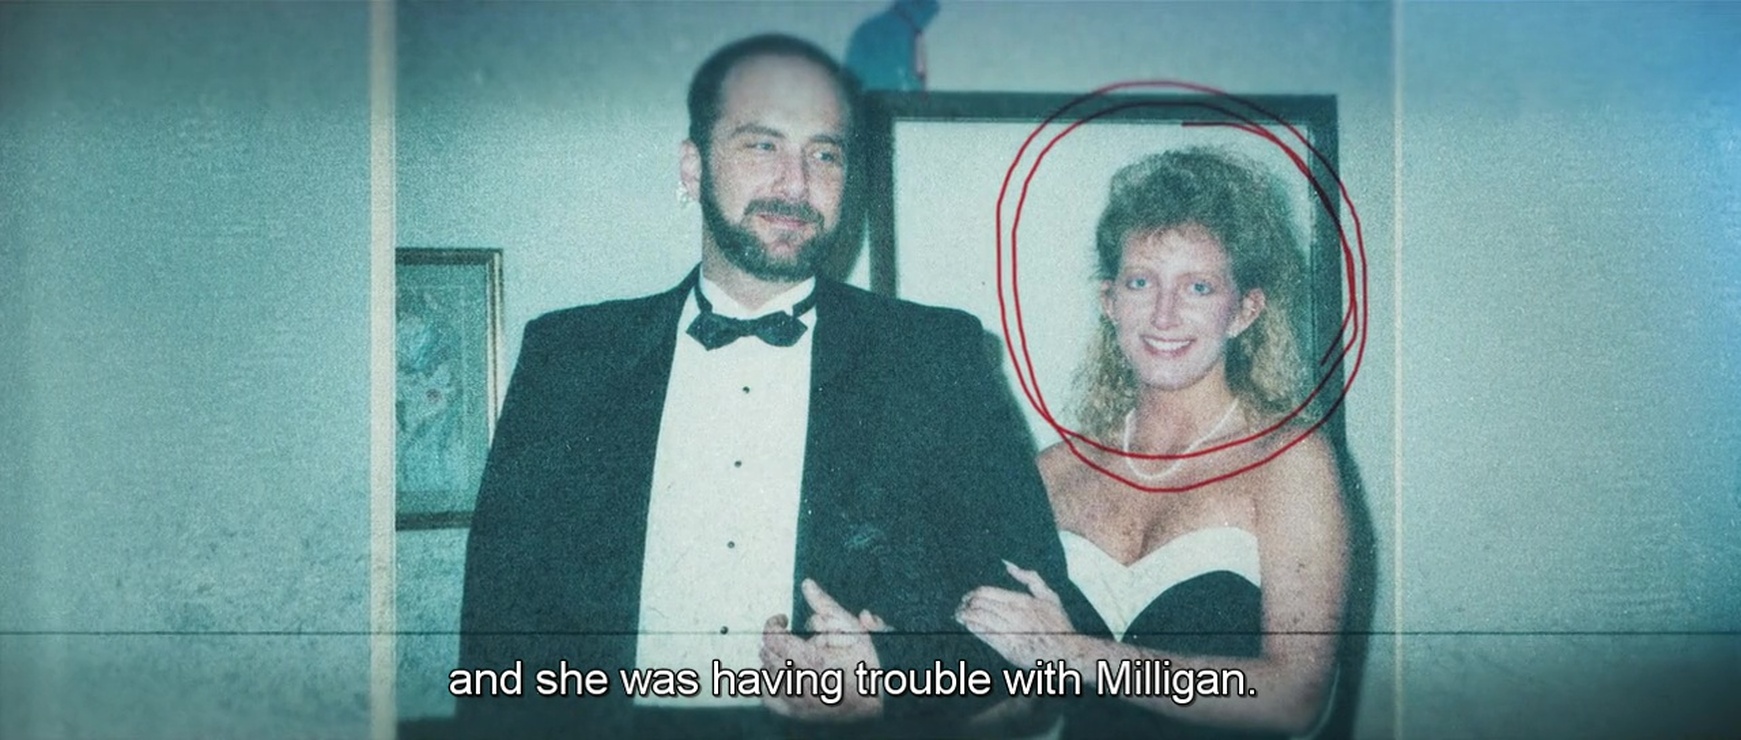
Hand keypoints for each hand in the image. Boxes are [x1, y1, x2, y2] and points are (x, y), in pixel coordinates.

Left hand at [760, 578, 886, 721]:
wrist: (879, 703)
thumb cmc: (869, 664)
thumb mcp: (851, 628)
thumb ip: (826, 605)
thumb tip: (807, 583)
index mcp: (814, 662)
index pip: (774, 638)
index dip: (774, 624)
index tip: (782, 619)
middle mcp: (801, 685)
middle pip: (768, 654)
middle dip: (777, 640)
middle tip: (791, 635)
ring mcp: (797, 703)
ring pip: (767, 674)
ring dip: (774, 660)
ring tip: (792, 654)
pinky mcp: (796, 714)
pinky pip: (769, 698)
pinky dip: (770, 684)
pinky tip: (780, 675)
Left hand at [955, 560, 1074, 667]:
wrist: (1068, 654)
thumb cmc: (1059, 626)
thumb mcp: (1050, 597)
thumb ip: (1030, 578)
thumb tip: (1009, 565)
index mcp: (1023, 601)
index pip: (988, 593)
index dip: (973, 594)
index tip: (967, 597)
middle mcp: (1015, 615)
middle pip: (980, 605)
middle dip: (966, 605)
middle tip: (960, 606)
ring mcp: (1011, 632)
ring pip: (980, 619)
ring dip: (965, 616)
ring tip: (959, 616)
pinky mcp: (1008, 649)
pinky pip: (985, 635)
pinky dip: (973, 628)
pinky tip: (968, 626)